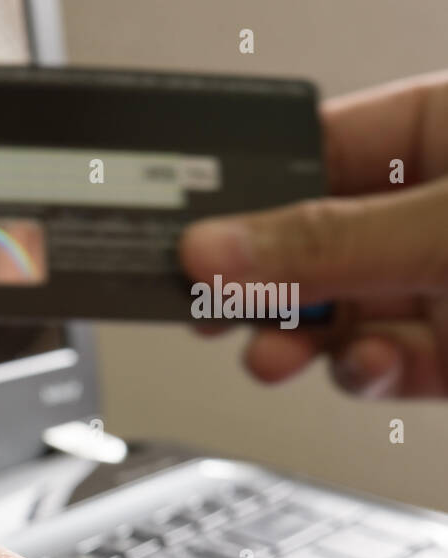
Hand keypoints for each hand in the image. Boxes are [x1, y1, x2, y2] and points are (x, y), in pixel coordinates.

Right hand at [180, 71, 447, 396]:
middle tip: (208, 301)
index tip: (185, 226)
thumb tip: (216, 249)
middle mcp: (431, 209)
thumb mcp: (447, 228)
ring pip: (332, 313)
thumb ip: (329, 243)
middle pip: (305, 241)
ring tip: (272, 355)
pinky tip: (362, 367)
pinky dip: (358, 375)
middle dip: (257, 282)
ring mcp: (441, 282)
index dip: (242, 186)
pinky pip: (377, 364)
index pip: (311, 146)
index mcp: (438, 135)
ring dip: (294, 341)